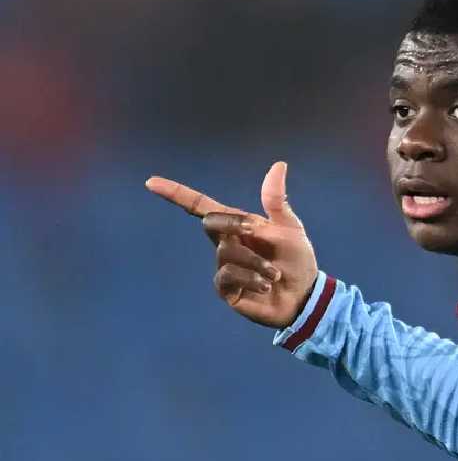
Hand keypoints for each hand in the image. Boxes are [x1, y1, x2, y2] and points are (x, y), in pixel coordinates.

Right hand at [145, 161, 318, 328]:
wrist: (304, 295)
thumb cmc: (297, 259)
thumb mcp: (291, 227)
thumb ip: (276, 201)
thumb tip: (279, 164)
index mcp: (238, 224)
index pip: (202, 206)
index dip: (176, 193)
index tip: (151, 182)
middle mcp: (225, 243)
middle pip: (210, 223)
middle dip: (234, 224)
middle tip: (259, 231)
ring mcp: (223, 266)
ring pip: (226, 252)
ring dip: (257, 261)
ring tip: (275, 274)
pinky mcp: (225, 288)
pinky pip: (228, 275)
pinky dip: (252, 278)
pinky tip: (266, 285)